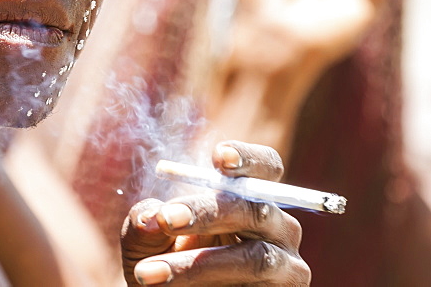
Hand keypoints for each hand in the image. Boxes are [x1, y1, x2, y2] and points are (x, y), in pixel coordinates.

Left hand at [121, 141, 308, 285]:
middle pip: (256, 211)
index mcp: (249, 199)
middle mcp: (277, 229)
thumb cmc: (162, 263)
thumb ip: (145, 223)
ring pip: (255, 259)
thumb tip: (151, 218)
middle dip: (208, 213)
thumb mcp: (143, 241)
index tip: (218, 156)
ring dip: (198, 265)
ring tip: (147, 274)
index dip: (248, 158)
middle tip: (166, 218)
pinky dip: (204, 286)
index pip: (265, 167)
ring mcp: (286, 268)